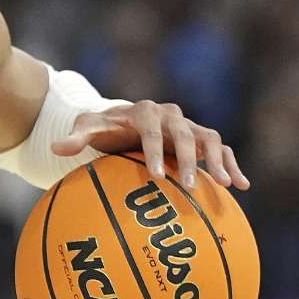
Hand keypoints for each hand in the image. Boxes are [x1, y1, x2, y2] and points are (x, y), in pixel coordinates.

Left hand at [50, 100, 249, 189]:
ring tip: (224, 186)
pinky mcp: (201, 138)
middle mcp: (172, 115)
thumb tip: (56, 149)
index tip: (156, 176)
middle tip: (187, 187)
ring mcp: (189, 126)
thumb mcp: (88, 129)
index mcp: (144, 111)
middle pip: (185, 135)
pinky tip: (241, 187)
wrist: (125, 123)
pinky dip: (232, 165)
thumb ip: (76, 137)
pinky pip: (222, 150)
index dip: (154, 152)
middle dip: (188, 161)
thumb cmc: (105, 128)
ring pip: (210, 139)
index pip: (151, 131)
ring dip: (218, 161)